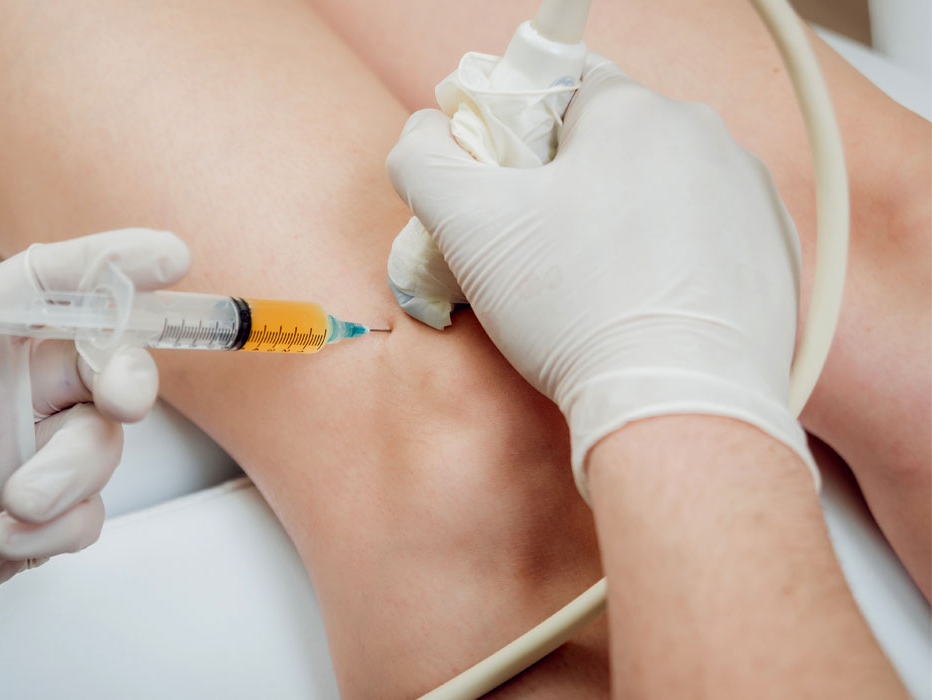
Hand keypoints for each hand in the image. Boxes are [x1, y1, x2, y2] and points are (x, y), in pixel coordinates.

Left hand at [0, 229, 189, 672]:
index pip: (55, 287)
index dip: (114, 266)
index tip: (169, 259)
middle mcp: (8, 393)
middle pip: (105, 363)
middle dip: (128, 378)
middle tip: (123, 400)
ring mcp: (24, 456)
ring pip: (102, 443)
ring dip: (73, 475)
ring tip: (15, 503)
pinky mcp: (34, 519)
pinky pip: (86, 514)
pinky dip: (60, 528)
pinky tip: (2, 538)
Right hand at [386, 55, 814, 499]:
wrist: (679, 409)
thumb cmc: (578, 311)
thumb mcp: (469, 227)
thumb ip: (424, 159)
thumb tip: (423, 133)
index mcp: (635, 112)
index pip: (558, 88)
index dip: (515, 136)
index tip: (503, 192)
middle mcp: (706, 138)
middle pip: (611, 141)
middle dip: (569, 185)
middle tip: (540, 253)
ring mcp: (750, 195)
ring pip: (659, 188)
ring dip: (622, 222)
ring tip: (596, 289)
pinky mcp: (773, 253)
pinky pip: (704, 234)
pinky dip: (671, 259)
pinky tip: (643, 305)